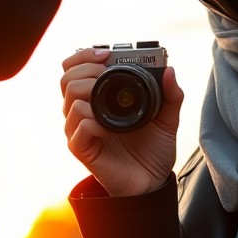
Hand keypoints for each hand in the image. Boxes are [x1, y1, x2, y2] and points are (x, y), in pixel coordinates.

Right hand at [60, 48, 183, 196]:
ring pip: (70, 100)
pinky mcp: (82, 149)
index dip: (83, 56)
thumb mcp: (167, 118)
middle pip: (66, 79)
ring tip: (112, 103)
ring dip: (90, 94)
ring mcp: (80, 131)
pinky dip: (94, 122)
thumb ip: (171, 94)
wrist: (151, 183)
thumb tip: (170, 70)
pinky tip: (111, 129)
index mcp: (97, 99)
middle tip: (107, 74)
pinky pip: (79, 128)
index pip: (73, 69)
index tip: (105, 55)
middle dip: (87, 70)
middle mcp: (83, 112)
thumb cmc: (153, 151)